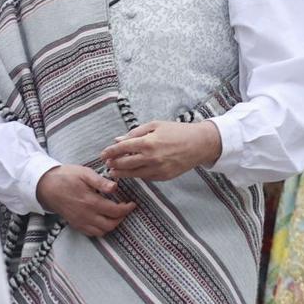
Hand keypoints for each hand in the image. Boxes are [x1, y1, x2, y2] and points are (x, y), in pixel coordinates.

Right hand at [36, 165, 133, 236]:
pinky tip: (103, 220)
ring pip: (102, 231)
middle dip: (121, 218)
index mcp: (90, 202)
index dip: (126, 209)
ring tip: (115, 215)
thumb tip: (115, 187)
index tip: (132, 204)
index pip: (115, 211)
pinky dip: (100, 229)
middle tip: (125, 209)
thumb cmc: (65, 177)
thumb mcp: (84, 173)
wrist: (44, 185)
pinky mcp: (74, 224)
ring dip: (112, 225)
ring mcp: (79, 221)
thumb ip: (101, 182)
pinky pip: (91, 233)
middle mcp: (85, 215)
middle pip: (111, 224)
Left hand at [100, 120, 220, 182]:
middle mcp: (151, 157)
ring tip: (114, 172)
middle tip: (107, 164)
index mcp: (147, 142)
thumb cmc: (178, 131)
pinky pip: (146, 177)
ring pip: (133, 174)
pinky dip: (137, 175)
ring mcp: (158, 169)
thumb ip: (135, 133)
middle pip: (124, 164)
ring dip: (121, 173)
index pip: (121, 148)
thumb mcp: (156, 125)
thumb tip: (118, 140)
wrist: (200, 144)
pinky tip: (133, 172)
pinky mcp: (164, 176)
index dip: (110, 152)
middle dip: (113, 164)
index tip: (103, 154)